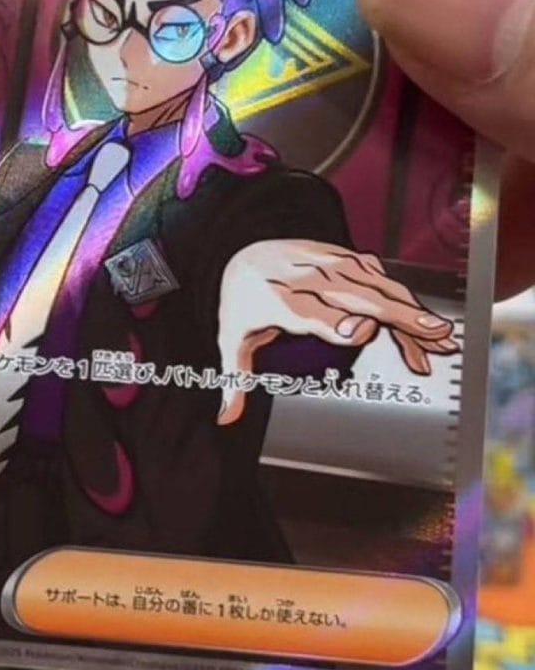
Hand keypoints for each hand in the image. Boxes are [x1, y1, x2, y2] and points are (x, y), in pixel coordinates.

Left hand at [218, 240, 458, 423]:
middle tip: (433, 334)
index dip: (333, 321)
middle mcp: (307, 277)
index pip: (307, 310)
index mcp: (277, 298)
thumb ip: (234, 378)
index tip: (362, 331)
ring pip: (377, 286)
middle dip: (395, 313)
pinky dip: (407, 303)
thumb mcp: (232, 338)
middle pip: (354, 295)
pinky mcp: (347, 259)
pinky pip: (381, 280)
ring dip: (413, 310)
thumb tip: (225, 419)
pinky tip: (428, 331)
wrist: (246, 251)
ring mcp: (330, 264)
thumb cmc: (244, 301)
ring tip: (444, 337)